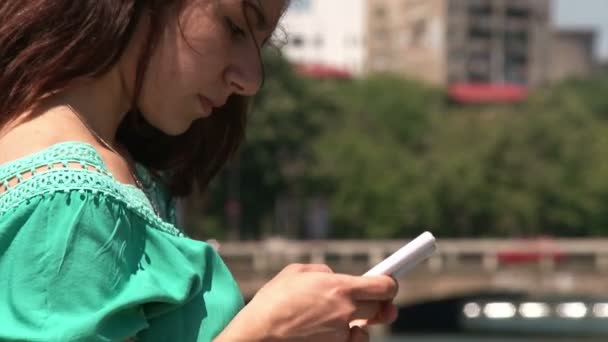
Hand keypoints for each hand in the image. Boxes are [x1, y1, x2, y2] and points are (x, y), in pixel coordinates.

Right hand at [216, 263, 397, 341]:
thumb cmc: (273, 301)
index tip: (389, 283)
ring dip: (357, 323)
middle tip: (366, 302)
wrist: (258, 335)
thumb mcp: (297, 272)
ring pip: (363, 328)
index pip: (384, 287)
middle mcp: (346, 312)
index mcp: (340, 287)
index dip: (390, 284)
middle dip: (375, 303)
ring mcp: (341, 334)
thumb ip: (324, 271)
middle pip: (379, 307)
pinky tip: (329, 333)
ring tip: (335, 319)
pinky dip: (345, 339)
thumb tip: (335, 276)